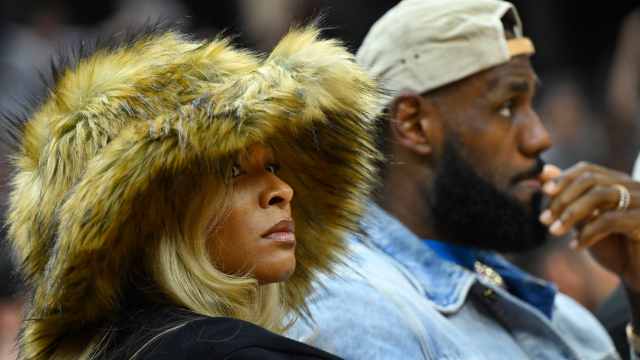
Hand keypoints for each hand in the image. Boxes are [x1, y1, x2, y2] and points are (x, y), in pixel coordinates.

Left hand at [539, 162, 639, 290]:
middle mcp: (634, 187)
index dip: (564, 178)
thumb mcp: (584, 220)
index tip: (544, 192)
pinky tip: (576, 246)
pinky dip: (587, 232)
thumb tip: (544, 172)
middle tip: (544, 219)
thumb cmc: (611, 247)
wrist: (636, 274)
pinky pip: (610, 220)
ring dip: (570, 213)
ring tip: (554, 231)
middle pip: (591, 179)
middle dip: (562, 198)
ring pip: (600, 195)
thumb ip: (567, 197)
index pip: (588, 169)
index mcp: (619, 183)